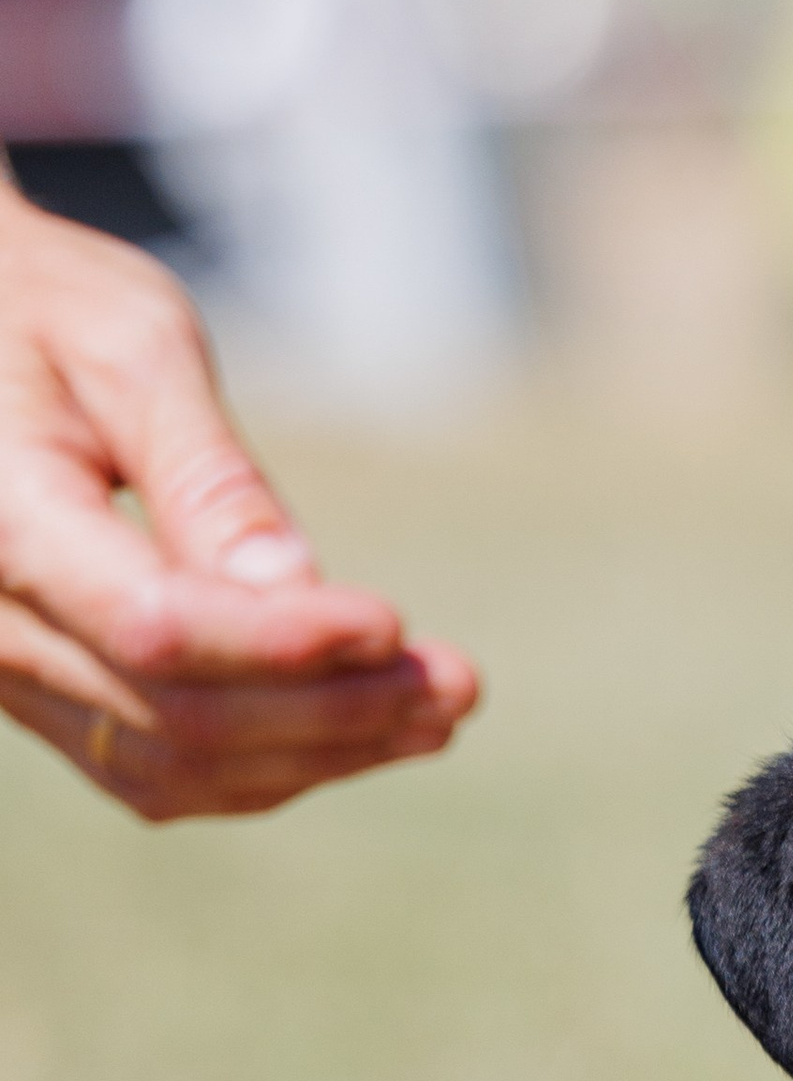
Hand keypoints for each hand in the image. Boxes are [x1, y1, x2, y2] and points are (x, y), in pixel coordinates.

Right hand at [0, 182, 478, 821]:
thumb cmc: (43, 309)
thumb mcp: (131, 347)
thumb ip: (207, 476)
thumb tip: (294, 592)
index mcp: (1, 522)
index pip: (157, 628)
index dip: (287, 645)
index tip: (395, 624)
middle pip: (182, 718)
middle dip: (338, 712)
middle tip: (459, 683)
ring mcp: (12, 675)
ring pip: (177, 767)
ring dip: (322, 753)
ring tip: (437, 712)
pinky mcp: (49, 697)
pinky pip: (160, 771)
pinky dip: (272, 762)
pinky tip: (366, 728)